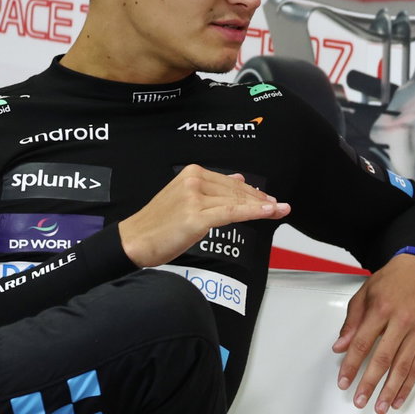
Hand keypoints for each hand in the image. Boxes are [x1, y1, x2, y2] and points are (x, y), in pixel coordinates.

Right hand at [119, 165, 289, 267]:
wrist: (134, 240)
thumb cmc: (158, 224)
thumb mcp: (184, 198)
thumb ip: (211, 188)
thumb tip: (238, 178)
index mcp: (192, 174)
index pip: (231, 182)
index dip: (252, 192)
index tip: (269, 199)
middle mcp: (194, 181)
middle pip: (237, 191)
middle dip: (261, 199)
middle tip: (279, 206)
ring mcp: (195, 198)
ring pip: (237, 202)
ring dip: (262, 207)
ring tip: (279, 210)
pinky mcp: (196, 217)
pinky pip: (232, 213)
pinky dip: (254, 212)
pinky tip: (269, 212)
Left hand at [332, 253, 414, 413]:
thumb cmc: (389, 282)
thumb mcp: (364, 295)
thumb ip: (351, 323)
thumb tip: (340, 348)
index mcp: (381, 310)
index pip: (363, 344)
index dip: (351, 365)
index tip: (343, 382)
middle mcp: (401, 322)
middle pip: (383, 359)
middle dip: (370, 383)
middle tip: (359, 401)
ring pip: (403, 367)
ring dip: (391, 390)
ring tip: (380, 408)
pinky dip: (408, 385)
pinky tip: (399, 398)